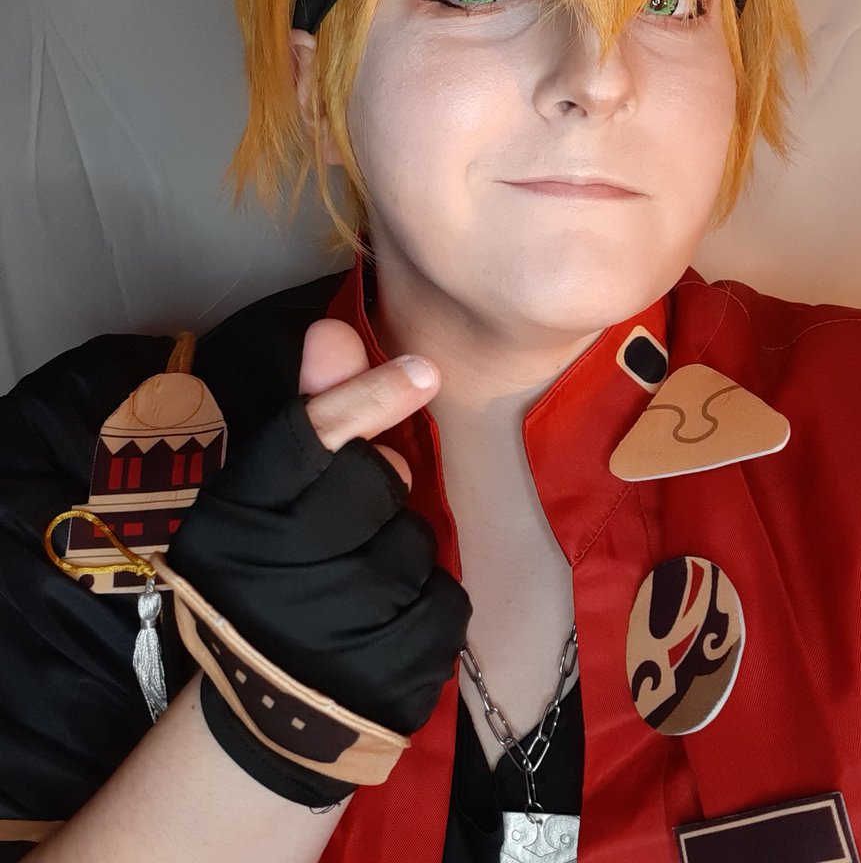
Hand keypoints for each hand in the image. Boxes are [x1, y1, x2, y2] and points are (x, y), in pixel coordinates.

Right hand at [163, 320, 470, 802]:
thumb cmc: (273, 576)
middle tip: (354, 516)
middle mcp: (272, 576)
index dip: (367, 398)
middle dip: (379, 488)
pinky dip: (430, 602)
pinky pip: (445, 604)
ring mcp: (331, 635)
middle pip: (373, 482)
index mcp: (235, 521)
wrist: (274, 711)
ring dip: (402, 550)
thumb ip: (311, 412)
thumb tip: (334, 328)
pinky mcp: (386, 678)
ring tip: (361, 579)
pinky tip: (390, 619)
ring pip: (414, 544)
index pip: (307, 438)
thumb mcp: (272, 495)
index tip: (424, 371)